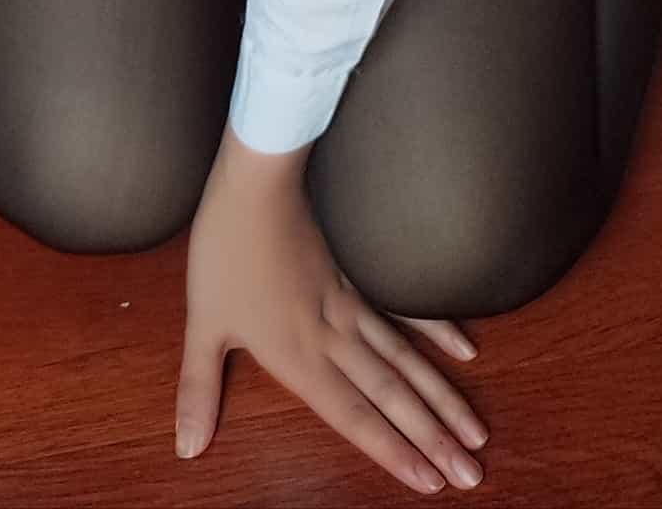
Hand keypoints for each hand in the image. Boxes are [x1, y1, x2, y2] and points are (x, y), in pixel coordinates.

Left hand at [175, 143, 486, 496]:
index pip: (354, 416)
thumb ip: (200, 389)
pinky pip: (404, 309)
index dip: (392, 451)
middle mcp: (333, 337)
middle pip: (391, 395)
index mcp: (297, 356)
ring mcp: (349, 304)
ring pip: (406, 359)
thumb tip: (187, 448)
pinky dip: (436, 329)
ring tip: (475, 430)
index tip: (430, 483)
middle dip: (433, 438)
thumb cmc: (224, 250)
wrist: (256, 182)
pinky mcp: (355, 274)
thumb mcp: (203, 325)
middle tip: (472, 474)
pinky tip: (464, 350)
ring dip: (442, 397)